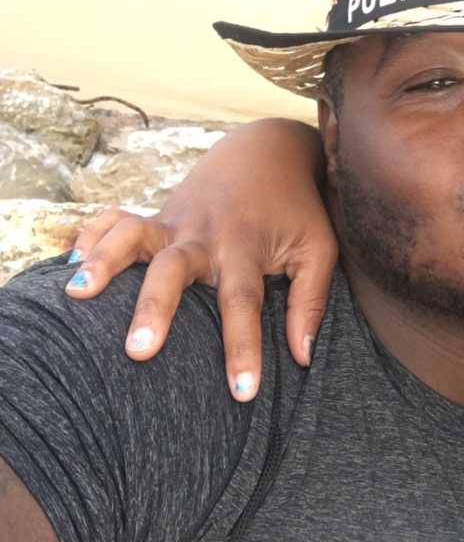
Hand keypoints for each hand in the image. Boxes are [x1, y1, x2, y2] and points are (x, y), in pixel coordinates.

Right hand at [64, 119, 336, 400]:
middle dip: (155, 308)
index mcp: (246, 246)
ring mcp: (174, 222)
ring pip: (133, 236)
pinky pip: (115, 221)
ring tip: (76, 294)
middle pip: (174, 269)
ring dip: (104, 261)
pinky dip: (90, 237)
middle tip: (137, 352)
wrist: (269, 148)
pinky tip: (66, 266)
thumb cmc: (298, 209)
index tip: (243, 392)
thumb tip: (302, 358)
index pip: (243, 301)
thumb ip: (311, 301)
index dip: (243, 347)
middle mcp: (205, 234)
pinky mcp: (156, 217)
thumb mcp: (319, 249)